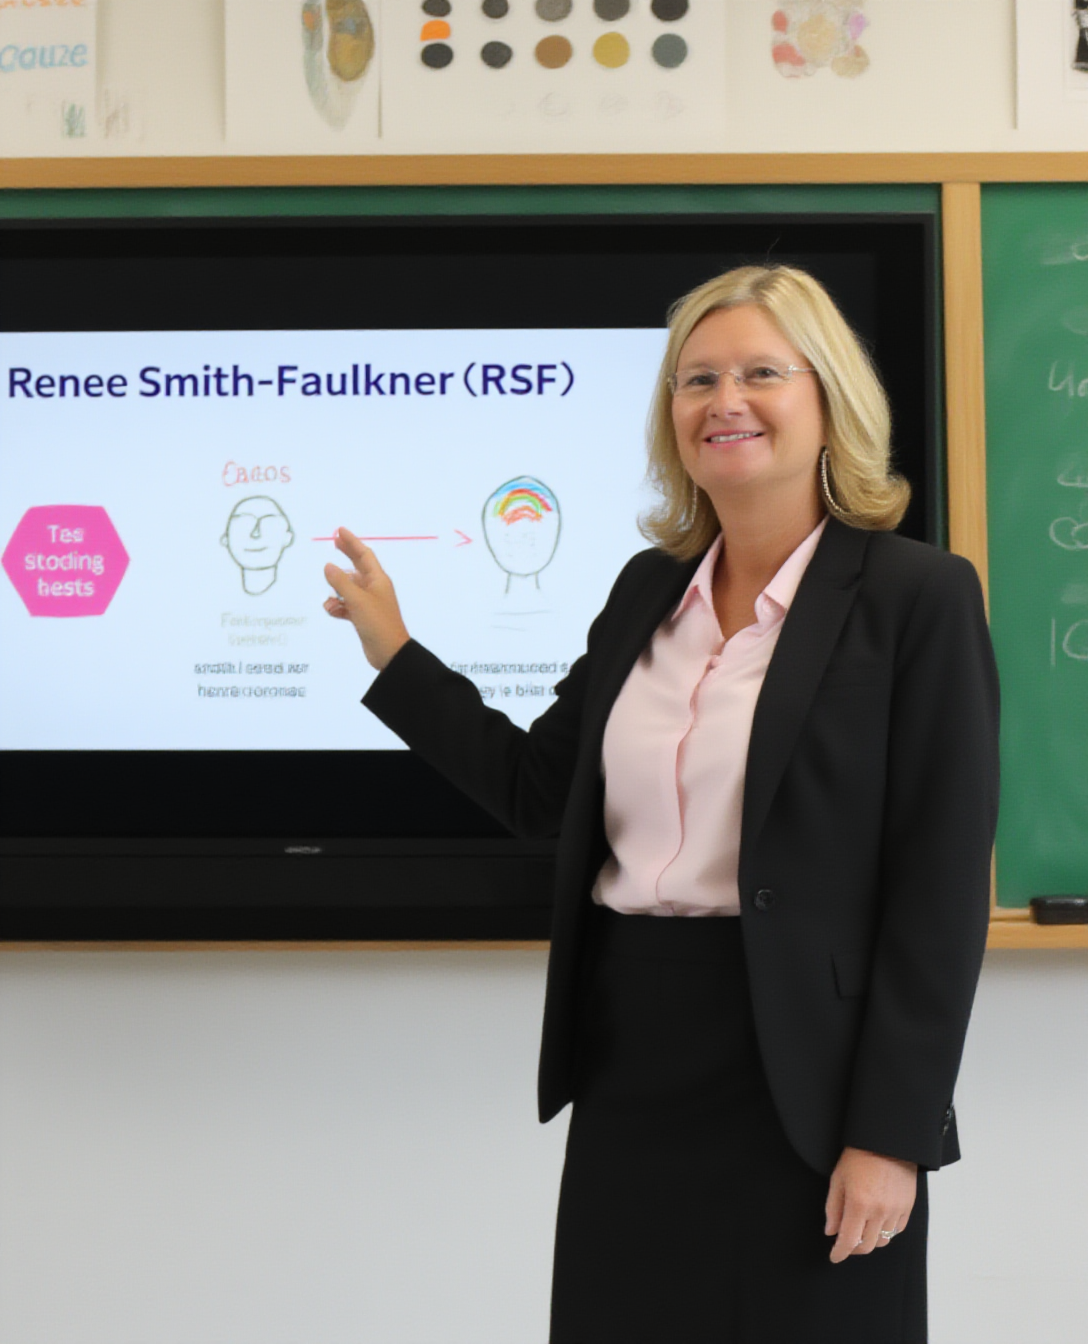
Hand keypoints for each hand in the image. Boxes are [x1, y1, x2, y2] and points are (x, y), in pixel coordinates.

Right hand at [323, 527, 410, 670]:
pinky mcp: (362, 617)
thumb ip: (341, 582)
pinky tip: (333, 611)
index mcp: (378, 580)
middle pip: (356, 567)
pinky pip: (345, 606)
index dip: (352, 542)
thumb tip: (328, 566)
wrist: (389, 652)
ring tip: (332, 601)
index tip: (340, 531)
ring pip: (347, 589)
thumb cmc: (378, 623)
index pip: (364, 555)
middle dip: (345, 556)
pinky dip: (338, 607)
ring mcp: (368, 603)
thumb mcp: (357, 600)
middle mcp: (374, 589)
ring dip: (336, 592)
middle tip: (333, 543)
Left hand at [824, 1146, 917, 1263]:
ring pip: (883, 1240)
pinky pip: (897, 1230)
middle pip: (867, 1245)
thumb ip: (833, 1208)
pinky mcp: (908, 1207)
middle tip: (846, 1243)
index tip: (834, 1257)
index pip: (848, 1241)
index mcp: (859, 1204)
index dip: (840, 1253)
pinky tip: (877, 1223)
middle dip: (854, 1249)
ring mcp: (896, 1210)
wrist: (887, 1141)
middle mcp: (879, 1211)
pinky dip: (886, 1232)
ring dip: (870, 1241)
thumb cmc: (859, 1156)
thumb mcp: (838, 1178)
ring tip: (861, 1232)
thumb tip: (831, 1232)